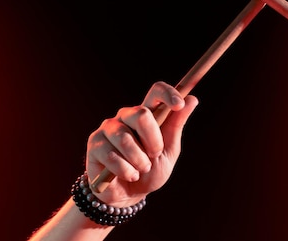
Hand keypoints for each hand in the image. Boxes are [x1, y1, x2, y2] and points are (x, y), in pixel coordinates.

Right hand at [85, 81, 198, 206]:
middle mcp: (125, 116)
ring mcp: (108, 128)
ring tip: (141, 170)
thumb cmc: (151, 170)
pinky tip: (128, 175)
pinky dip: (127, 171)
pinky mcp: (95, 144)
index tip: (179, 104)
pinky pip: (113, 157)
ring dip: (139, 161)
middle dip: (153, 140)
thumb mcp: (169, 150)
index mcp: (146, 114)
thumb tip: (192, 99)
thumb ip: (176, 124)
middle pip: (141, 114)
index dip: (168, 94)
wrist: (129, 195)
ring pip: (126, 140)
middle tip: (154, 155)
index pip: (156, 92)